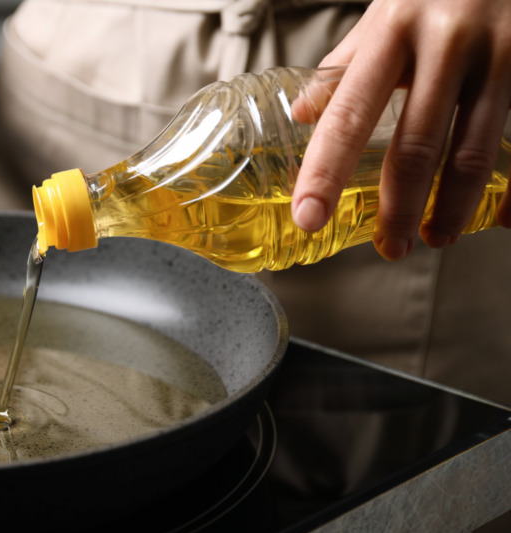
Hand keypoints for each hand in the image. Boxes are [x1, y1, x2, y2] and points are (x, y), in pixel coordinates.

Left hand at [291, 0, 510, 259]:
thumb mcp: (389, 12)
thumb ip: (348, 66)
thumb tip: (302, 114)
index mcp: (394, 28)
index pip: (349, 113)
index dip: (326, 171)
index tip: (308, 217)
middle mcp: (448, 39)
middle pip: (417, 145)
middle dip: (400, 208)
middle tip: (389, 247)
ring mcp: (504, 51)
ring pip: (475, 151)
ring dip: (453, 207)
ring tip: (437, 236)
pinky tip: (505, 216)